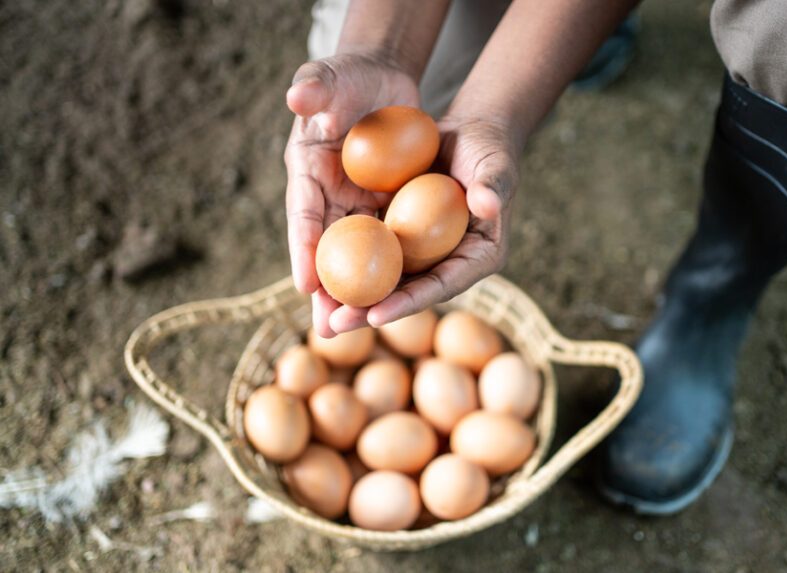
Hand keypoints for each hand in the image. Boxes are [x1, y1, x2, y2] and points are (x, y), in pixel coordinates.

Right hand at [285, 53, 419, 336]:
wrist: (381, 81)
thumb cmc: (351, 75)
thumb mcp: (333, 74)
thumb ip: (315, 84)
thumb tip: (299, 98)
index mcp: (306, 170)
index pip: (303, 213)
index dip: (303, 247)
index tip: (306, 283)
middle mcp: (327, 196)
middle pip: (326, 250)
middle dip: (325, 291)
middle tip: (327, 329)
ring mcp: (354, 206)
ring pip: (354, 258)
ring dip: (354, 293)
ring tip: (352, 331)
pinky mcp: (382, 209)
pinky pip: (385, 245)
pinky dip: (387, 272)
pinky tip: (395, 301)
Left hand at [328, 115, 520, 332]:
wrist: (469, 134)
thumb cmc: (489, 148)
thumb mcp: (494, 165)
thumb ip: (493, 185)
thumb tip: (489, 205)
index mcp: (480, 257)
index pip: (443, 285)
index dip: (410, 302)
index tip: (376, 315)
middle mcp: (452, 263)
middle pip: (410, 293)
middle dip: (371, 312)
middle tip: (335, 325)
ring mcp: (427, 253)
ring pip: (389, 280)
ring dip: (355, 297)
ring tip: (321, 313)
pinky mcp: (406, 238)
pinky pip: (376, 253)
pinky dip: (351, 263)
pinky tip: (319, 273)